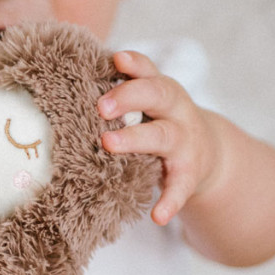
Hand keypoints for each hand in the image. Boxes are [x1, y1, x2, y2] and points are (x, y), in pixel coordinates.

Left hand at [97, 50, 221, 226]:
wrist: (208, 152)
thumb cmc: (161, 122)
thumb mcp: (149, 104)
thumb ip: (121, 94)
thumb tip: (67, 85)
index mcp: (162, 91)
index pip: (149, 71)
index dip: (134, 64)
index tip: (116, 58)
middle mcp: (176, 111)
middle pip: (158, 95)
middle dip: (130, 96)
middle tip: (101, 106)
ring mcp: (186, 142)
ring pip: (164, 136)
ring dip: (137, 139)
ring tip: (109, 145)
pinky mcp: (190, 174)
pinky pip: (180, 187)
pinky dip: (170, 201)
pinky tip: (158, 215)